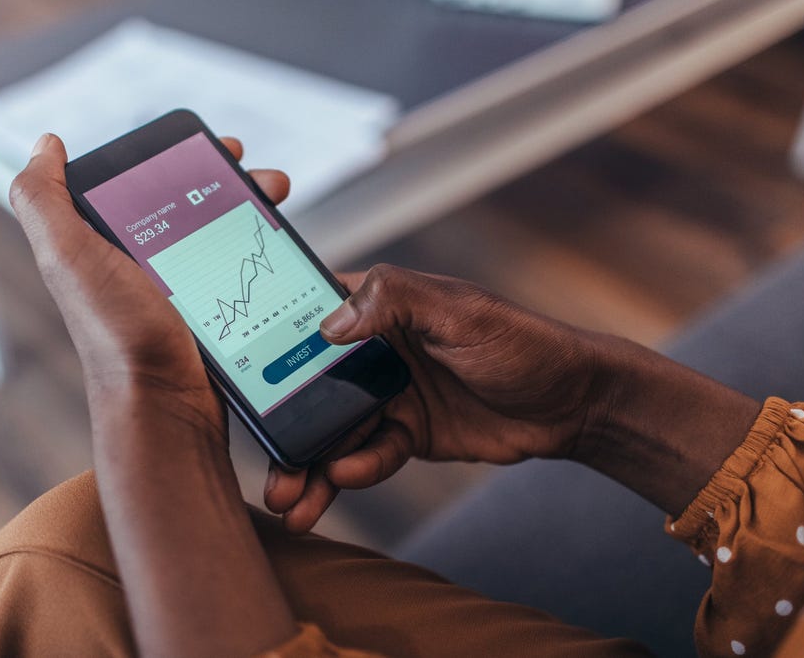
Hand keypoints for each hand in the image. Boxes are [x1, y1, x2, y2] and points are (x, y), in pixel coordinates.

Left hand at [12, 135, 302, 656]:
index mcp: (102, 246)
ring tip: (279, 202)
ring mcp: (177, 295)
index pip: (143, 183)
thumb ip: (43, 201)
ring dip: (253, 211)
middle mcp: (136, 267)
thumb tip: (44, 146)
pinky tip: (281, 250)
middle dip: (231, 181)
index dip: (180, 157)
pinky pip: (239, 273)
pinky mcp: (210, 320)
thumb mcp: (70, 260)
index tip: (219, 147)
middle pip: (190, 204)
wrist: (166, 412)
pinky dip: (262, 254)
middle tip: (264, 178)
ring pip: (221, 235)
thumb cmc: (118, 339)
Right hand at [264, 265, 612, 531]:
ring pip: (332, 431)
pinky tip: (344, 481)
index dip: (266, 343)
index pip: (307, 316)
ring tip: (288, 501)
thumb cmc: (521, 341)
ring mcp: (387, 395)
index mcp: (377, 307)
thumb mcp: (459, 310)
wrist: (571, 405)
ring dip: (309, 465)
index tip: (232, 377)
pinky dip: (354, 472)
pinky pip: (368, 455)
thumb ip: (395, 301)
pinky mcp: (405, 434)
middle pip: (309, 387)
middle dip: (282, 427)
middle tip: (265, 465)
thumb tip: (330, 323)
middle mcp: (371, 350)